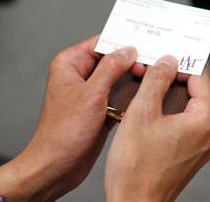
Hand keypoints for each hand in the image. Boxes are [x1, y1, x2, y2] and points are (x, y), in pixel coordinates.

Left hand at [0, 38, 138, 201]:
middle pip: (114, 59)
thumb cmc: (62, 133)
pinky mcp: (100, 109)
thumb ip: (111, 68)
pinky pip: (120, 96)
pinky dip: (132, 97)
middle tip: (152, 68)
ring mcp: (90, 93)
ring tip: (153, 81)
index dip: (124, 45)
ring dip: (135, 81)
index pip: (102, 43)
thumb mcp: (91, 94)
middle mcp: (79, 75)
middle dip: (134, 63)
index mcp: (70, 64)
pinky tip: (145, 97)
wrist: (56, 167)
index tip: (146, 49)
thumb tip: (129, 50)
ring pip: (119, 78)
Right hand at [105, 57, 209, 201]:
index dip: (179, 61)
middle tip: (151, 67)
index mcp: (207, 119)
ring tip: (147, 85)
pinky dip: (172, 111)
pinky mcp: (197, 152)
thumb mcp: (141, 113)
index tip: (162, 54)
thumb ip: (156, 80)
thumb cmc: (136, 168)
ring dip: (171, 94)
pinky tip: (151, 107)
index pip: (200, 76)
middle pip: (197, 90)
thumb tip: (168, 60)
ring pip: (192, 105)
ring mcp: (207, 143)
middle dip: (173, 77)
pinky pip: (188, 121)